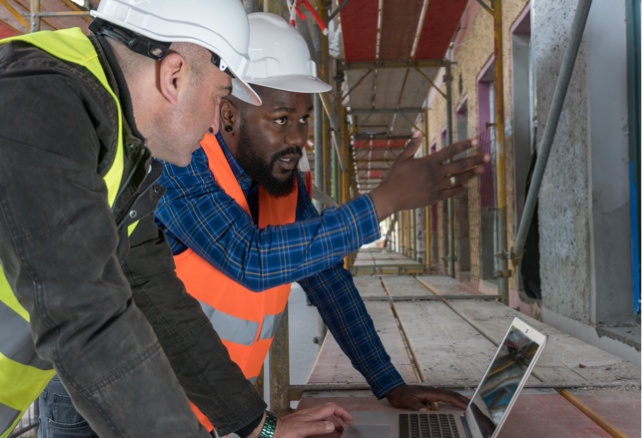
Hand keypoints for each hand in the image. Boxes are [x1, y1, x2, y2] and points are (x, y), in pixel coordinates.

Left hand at [271, 403, 352, 437]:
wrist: (268, 431)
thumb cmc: (283, 432)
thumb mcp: (301, 430)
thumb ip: (317, 427)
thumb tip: (332, 425)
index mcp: (311, 414)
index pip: (331, 407)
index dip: (343, 412)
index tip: (350, 421)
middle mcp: (309, 413)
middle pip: (329, 409)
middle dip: (340, 415)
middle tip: (347, 424)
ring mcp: (305, 416)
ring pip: (323, 414)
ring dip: (333, 419)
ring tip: (339, 429)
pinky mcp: (301, 421)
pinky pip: (317, 419)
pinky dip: (325, 423)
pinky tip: (324, 429)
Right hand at [369, 132, 488, 219]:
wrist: (390, 197)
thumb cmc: (394, 177)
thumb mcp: (401, 159)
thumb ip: (412, 146)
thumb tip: (418, 132)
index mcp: (428, 162)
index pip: (450, 151)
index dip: (464, 145)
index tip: (475, 141)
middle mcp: (435, 174)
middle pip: (459, 165)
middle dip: (474, 160)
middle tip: (487, 157)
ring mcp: (436, 187)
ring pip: (458, 179)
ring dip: (471, 174)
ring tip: (482, 170)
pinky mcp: (434, 197)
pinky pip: (451, 192)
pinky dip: (459, 189)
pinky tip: (467, 185)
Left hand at [386, 384, 469, 410]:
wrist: (394, 390)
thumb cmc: (400, 395)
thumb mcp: (406, 401)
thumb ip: (415, 405)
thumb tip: (425, 410)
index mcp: (430, 392)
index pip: (448, 396)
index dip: (458, 401)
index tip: (467, 406)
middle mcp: (433, 391)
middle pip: (451, 394)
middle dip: (463, 399)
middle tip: (474, 406)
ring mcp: (432, 392)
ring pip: (449, 394)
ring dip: (459, 398)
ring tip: (469, 404)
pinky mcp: (430, 395)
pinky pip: (444, 396)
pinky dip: (452, 399)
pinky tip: (455, 403)